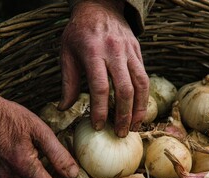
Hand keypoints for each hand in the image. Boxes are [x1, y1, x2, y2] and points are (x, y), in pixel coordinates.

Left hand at [59, 0, 148, 137]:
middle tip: (120, 133)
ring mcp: (129, 51)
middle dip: (123, 115)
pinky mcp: (138, 51)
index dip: (100, 110)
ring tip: (134, 126)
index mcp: (92, 52)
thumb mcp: (67, 53)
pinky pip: (144, 76)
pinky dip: (144, 96)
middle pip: (124, 89)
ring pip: (140, 84)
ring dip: (139, 109)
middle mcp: (114, 52)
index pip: (100, 88)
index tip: (98, 126)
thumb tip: (64, 107)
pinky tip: (140, 109)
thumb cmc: (79, 32)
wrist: (100, 6)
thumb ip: (68, 82)